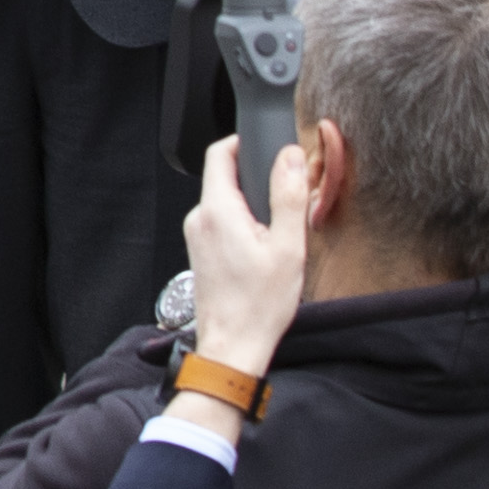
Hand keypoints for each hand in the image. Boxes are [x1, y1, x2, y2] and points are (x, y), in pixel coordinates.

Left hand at [178, 138, 308, 378]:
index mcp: (217, 210)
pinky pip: (221, 222)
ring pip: (224, 201)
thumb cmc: (259, 305)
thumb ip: (288, 196)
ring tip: (280, 225)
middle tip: (287, 189)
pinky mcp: (201, 252)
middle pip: (223, 176)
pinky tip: (265, 245)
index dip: (242, 141)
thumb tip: (290, 157)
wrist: (233, 347)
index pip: (218, 153)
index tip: (267, 147)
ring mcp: (197, 237)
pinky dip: (243, 223)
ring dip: (251, 203)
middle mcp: (200, 219)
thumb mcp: (287, 246)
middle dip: (255, 176)